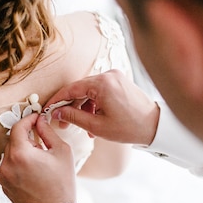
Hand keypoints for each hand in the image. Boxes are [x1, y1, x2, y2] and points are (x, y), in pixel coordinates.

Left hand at [0, 113, 76, 202]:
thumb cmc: (62, 184)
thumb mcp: (61, 152)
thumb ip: (48, 132)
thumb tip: (40, 120)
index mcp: (20, 154)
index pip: (18, 127)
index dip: (28, 120)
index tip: (37, 118)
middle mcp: (7, 164)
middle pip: (13, 140)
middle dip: (26, 137)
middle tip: (42, 142)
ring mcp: (3, 176)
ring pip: (10, 154)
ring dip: (22, 151)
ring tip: (39, 161)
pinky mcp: (3, 185)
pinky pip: (9, 167)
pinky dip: (19, 164)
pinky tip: (33, 172)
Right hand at [44, 70, 159, 144]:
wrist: (156, 126)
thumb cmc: (129, 128)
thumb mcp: (96, 126)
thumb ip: (73, 117)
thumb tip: (56, 113)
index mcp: (102, 83)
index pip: (70, 89)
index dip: (56, 101)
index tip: (46, 110)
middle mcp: (108, 74)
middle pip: (79, 89)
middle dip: (69, 106)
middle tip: (62, 124)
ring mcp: (115, 76)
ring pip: (89, 91)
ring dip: (82, 107)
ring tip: (82, 127)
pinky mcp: (120, 81)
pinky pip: (100, 91)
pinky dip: (94, 104)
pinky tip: (94, 120)